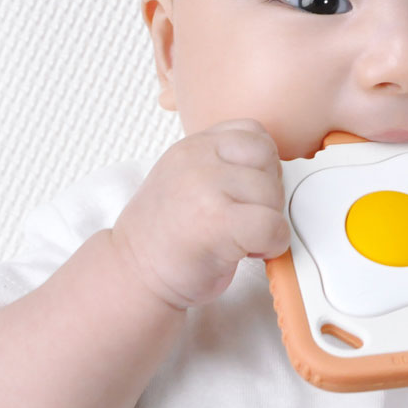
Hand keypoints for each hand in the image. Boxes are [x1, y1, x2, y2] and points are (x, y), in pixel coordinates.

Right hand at [110, 119, 289, 308]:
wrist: (133, 276)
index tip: (247, 192)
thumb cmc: (167, 237)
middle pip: (267, 157)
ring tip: (241, 237)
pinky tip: (250, 251)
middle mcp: (197, 158)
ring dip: (269, 221)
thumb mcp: (189, 179)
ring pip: (272, 192)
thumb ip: (224, 164)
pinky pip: (272, 225)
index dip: (261, 164)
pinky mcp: (216, 221)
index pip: (253, 131)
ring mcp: (205, 186)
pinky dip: (273, 243)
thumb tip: (274, 169)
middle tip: (246, 216)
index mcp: (194, 146)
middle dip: (268, 191)